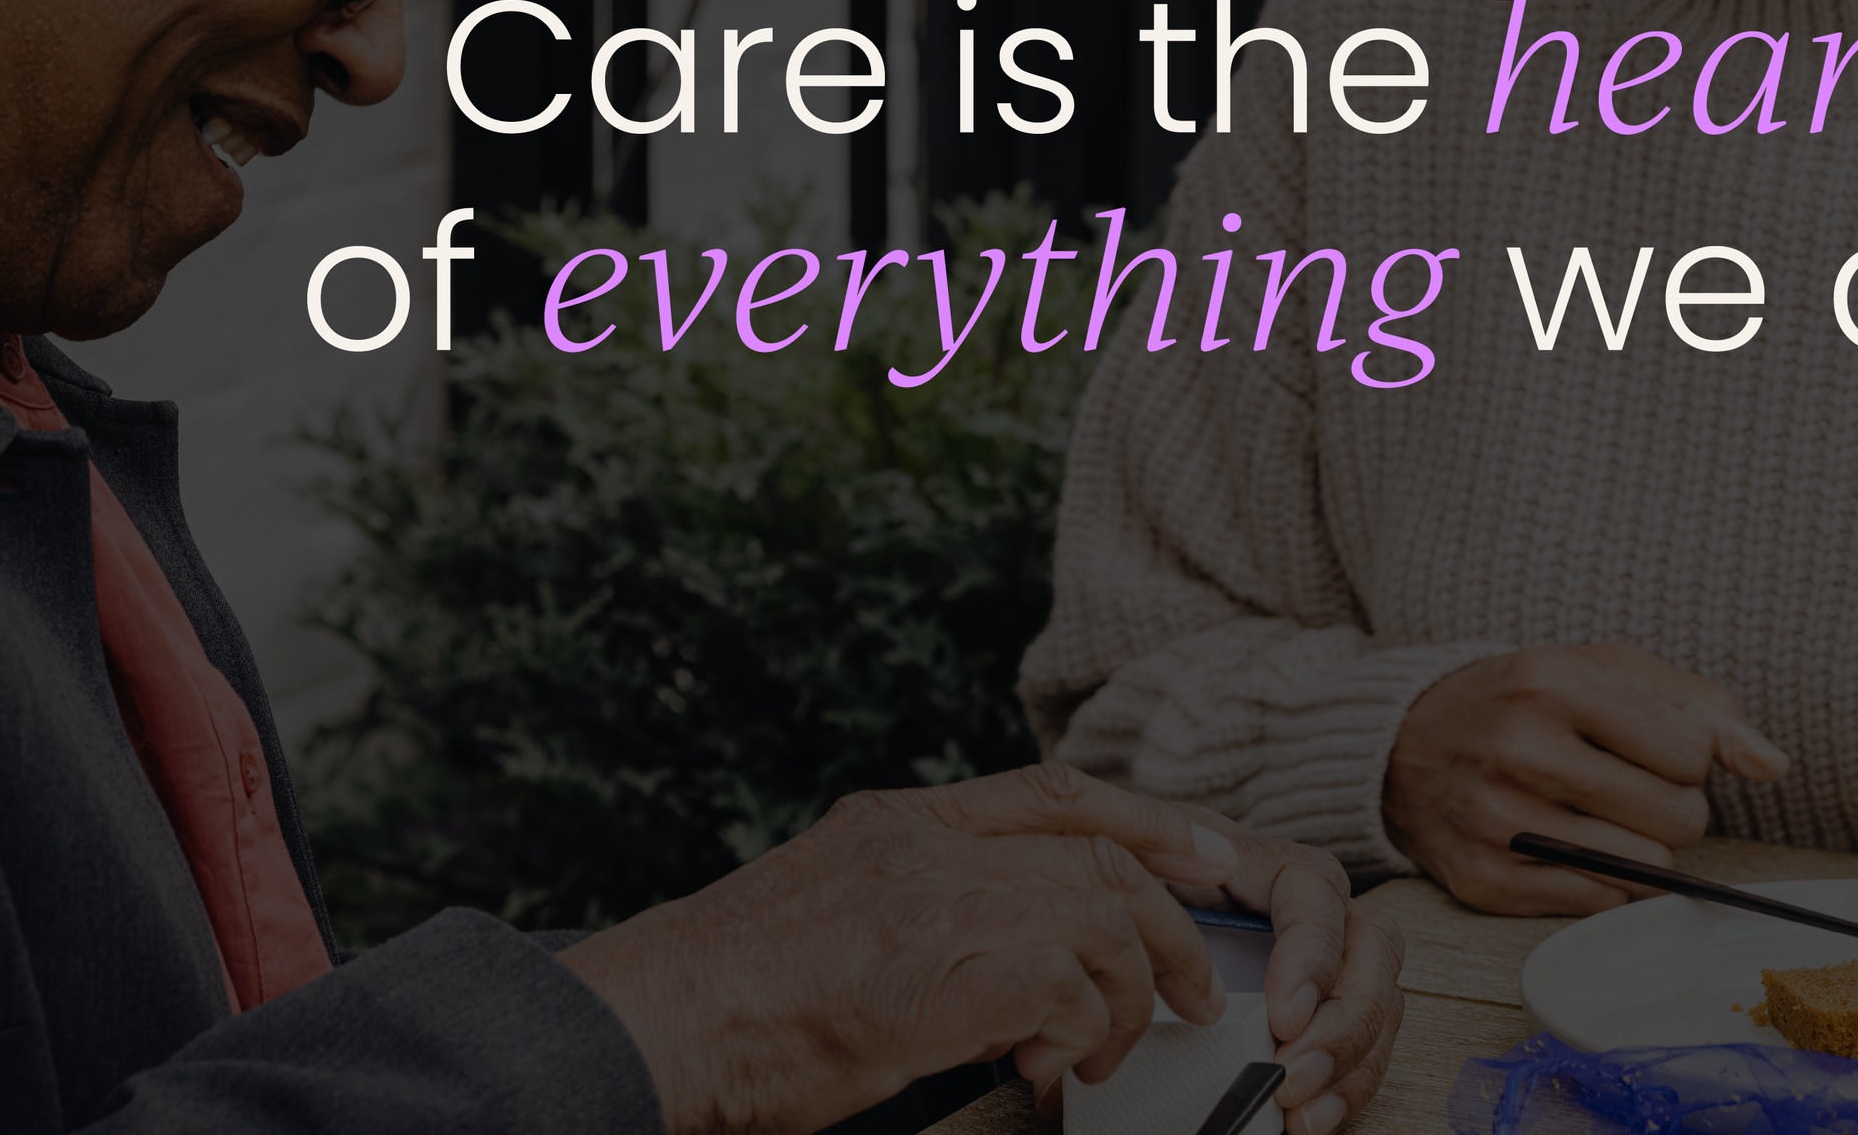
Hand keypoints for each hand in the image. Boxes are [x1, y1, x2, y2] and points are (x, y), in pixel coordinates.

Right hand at [560, 763, 1241, 1134]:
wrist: (654, 1027)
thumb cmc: (733, 997)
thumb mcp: (836, 911)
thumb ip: (922, 904)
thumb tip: (1006, 957)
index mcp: (900, 821)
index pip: (1052, 791)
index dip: (1144, 817)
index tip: (1202, 852)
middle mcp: (924, 844)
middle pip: (1096, 852)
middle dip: (1168, 919)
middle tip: (1191, 990)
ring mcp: (931, 899)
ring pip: (1097, 914)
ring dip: (1123, 994)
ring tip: (1096, 1054)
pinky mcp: (937, 972)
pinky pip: (1064, 981)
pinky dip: (1078, 1027)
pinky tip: (1049, 1066)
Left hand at [1105, 802, 1405, 1134]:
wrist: (1135, 918)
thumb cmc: (1138, 889)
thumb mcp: (1133, 865)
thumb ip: (1147, 866)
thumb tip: (1182, 877)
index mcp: (1270, 864)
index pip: (1316, 888)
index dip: (1313, 953)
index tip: (1283, 1015)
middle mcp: (1316, 908)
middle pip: (1373, 946)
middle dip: (1344, 1020)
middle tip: (1291, 1071)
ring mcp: (1331, 961)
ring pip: (1381, 1000)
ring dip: (1350, 1061)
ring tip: (1297, 1103)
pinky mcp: (1327, 1011)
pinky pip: (1366, 1046)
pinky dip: (1347, 1088)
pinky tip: (1311, 1117)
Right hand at [1381, 639, 1788, 914]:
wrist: (1404, 742)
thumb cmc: (1524, 699)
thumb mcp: (1605, 670)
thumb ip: (1699, 706)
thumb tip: (1773, 765)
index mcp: (1553, 682)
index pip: (1691, 753)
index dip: (1684, 756)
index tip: (1647, 746)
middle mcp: (1521, 751)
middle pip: (1677, 820)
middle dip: (1670, 807)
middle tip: (1623, 785)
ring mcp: (1497, 822)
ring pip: (1645, 870)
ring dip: (1637, 847)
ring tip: (1593, 813)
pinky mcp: (1482, 880)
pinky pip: (1597, 904)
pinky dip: (1597, 881)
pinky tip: (1563, 842)